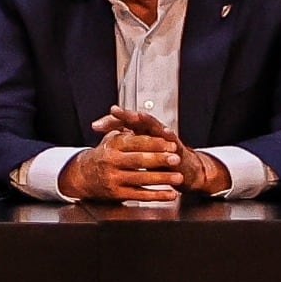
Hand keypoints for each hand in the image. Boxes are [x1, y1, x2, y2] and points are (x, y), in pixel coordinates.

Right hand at [57, 108, 186, 202]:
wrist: (83, 176)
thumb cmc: (103, 156)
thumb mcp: (111, 139)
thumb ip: (128, 131)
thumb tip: (146, 123)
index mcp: (112, 145)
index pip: (136, 142)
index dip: (155, 143)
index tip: (171, 144)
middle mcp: (111, 161)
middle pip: (139, 160)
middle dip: (160, 159)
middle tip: (176, 159)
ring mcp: (113, 178)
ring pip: (141, 179)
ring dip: (162, 178)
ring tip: (178, 177)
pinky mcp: (117, 194)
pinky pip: (140, 195)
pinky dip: (157, 195)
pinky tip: (170, 194)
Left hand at [92, 107, 232, 196]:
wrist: (184, 170)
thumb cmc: (158, 159)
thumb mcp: (138, 152)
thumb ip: (121, 142)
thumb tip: (97, 134)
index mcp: (141, 132)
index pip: (123, 124)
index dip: (110, 123)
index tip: (96, 126)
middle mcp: (153, 131)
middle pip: (137, 120)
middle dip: (126, 115)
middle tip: (115, 111)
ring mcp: (166, 138)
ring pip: (155, 126)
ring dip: (147, 120)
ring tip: (137, 116)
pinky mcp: (178, 146)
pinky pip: (173, 140)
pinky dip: (170, 136)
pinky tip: (166, 132)